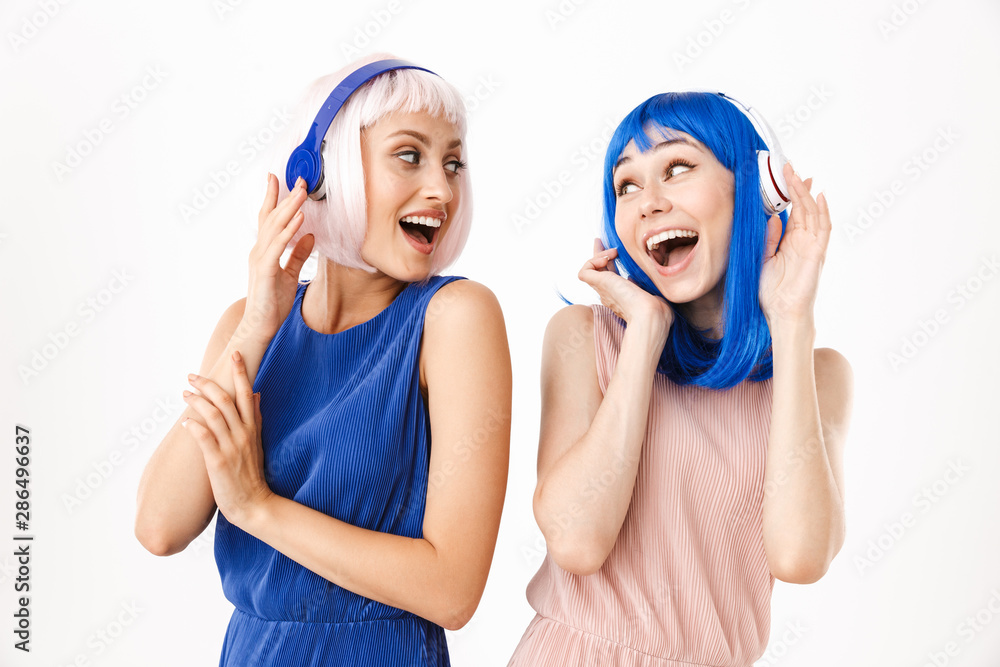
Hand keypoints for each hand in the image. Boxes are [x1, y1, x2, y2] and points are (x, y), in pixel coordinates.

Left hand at [182, 349, 272, 527]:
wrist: (254, 504)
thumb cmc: (252, 474)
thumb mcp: (258, 441)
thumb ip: (256, 416)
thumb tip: (256, 394)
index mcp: (252, 428)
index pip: (247, 393)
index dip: (241, 373)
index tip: (235, 354)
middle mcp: (243, 434)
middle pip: (227, 400)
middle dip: (209, 384)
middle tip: (191, 376)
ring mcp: (231, 448)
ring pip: (214, 415)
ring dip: (198, 401)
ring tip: (184, 394)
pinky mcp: (218, 462)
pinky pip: (204, 439)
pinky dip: (195, 426)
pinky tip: (186, 421)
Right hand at [241, 174, 315, 343]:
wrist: (261, 325)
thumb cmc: (272, 302)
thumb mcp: (290, 274)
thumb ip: (298, 255)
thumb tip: (310, 236)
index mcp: (265, 250)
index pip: (268, 219)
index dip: (274, 198)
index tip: (279, 178)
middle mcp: (259, 250)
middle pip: (272, 217)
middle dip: (286, 197)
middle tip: (299, 179)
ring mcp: (260, 259)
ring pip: (275, 227)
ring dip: (289, 208)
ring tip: (301, 192)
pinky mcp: (265, 270)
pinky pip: (278, 246)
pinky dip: (289, 231)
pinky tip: (300, 219)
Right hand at [578, 238, 673, 341]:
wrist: (650, 314)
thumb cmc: (656, 307)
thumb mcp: (652, 291)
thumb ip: (645, 283)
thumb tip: (638, 275)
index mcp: (622, 295)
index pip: (611, 276)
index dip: (611, 263)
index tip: (616, 252)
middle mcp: (610, 293)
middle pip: (598, 271)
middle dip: (599, 255)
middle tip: (600, 240)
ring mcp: (603, 290)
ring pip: (590, 270)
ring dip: (599, 255)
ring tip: (613, 251)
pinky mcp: (600, 285)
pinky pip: (585, 271)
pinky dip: (593, 260)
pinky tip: (607, 257)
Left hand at [759, 164, 829, 326]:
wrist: (782, 312)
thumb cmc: (773, 291)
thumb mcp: (764, 259)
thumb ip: (769, 238)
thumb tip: (772, 217)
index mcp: (790, 241)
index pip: (793, 211)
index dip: (789, 194)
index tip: (784, 176)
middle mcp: (803, 240)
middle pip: (803, 207)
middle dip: (797, 187)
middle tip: (789, 167)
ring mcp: (812, 246)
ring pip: (812, 213)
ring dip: (806, 194)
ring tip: (799, 175)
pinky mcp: (817, 253)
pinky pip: (823, 229)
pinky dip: (823, 212)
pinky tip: (819, 197)